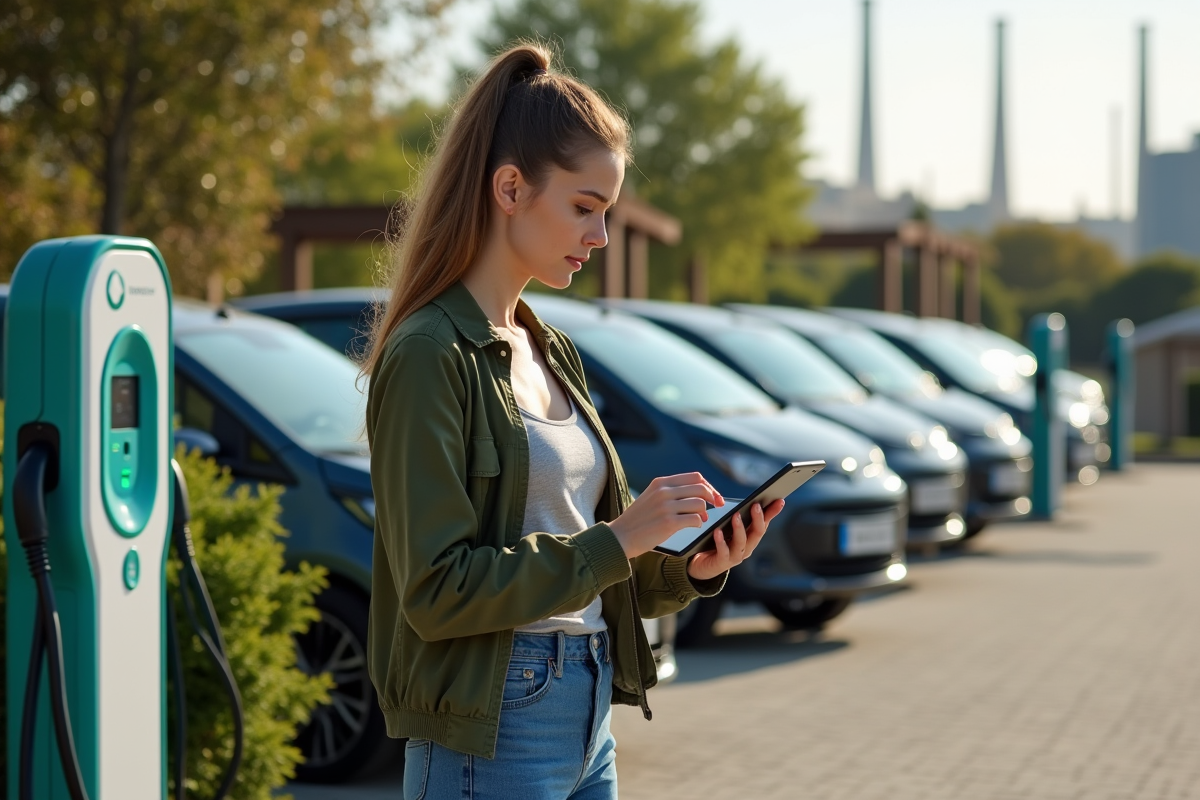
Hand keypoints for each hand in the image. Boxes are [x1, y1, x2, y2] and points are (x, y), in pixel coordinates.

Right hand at [609, 473, 723, 558]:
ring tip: (701, 520)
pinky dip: (699, 524)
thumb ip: (670, 492)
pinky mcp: (668, 523)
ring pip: (700, 504)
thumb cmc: (638, 520)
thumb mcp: (651, 497)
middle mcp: (664, 491)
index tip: (714, 496)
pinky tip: (694, 527)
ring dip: (704, 513)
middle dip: (713, 498)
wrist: (620, 536)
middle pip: (701, 488)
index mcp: (660, 483)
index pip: (695, 477)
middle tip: (717, 507)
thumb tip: (699, 494)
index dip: (709, 486)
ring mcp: (666, 506)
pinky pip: (695, 519)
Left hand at [687, 499, 784, 581]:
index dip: (772, 512)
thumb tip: (748, 498)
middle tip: (756, 505)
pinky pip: (723, 552)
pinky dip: (721, 541)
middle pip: (757, 533)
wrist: (700, 564)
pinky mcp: (722, 562)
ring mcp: (735, 556)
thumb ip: (738, 515)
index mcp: (750, 538)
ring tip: (736, 515)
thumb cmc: (715, 541)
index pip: (764, 523)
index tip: (779, 500)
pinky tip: (717, 531)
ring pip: (742, 542)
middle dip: (758, 518)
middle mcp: (746, 548)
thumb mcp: (728, 526)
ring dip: (740, 528)